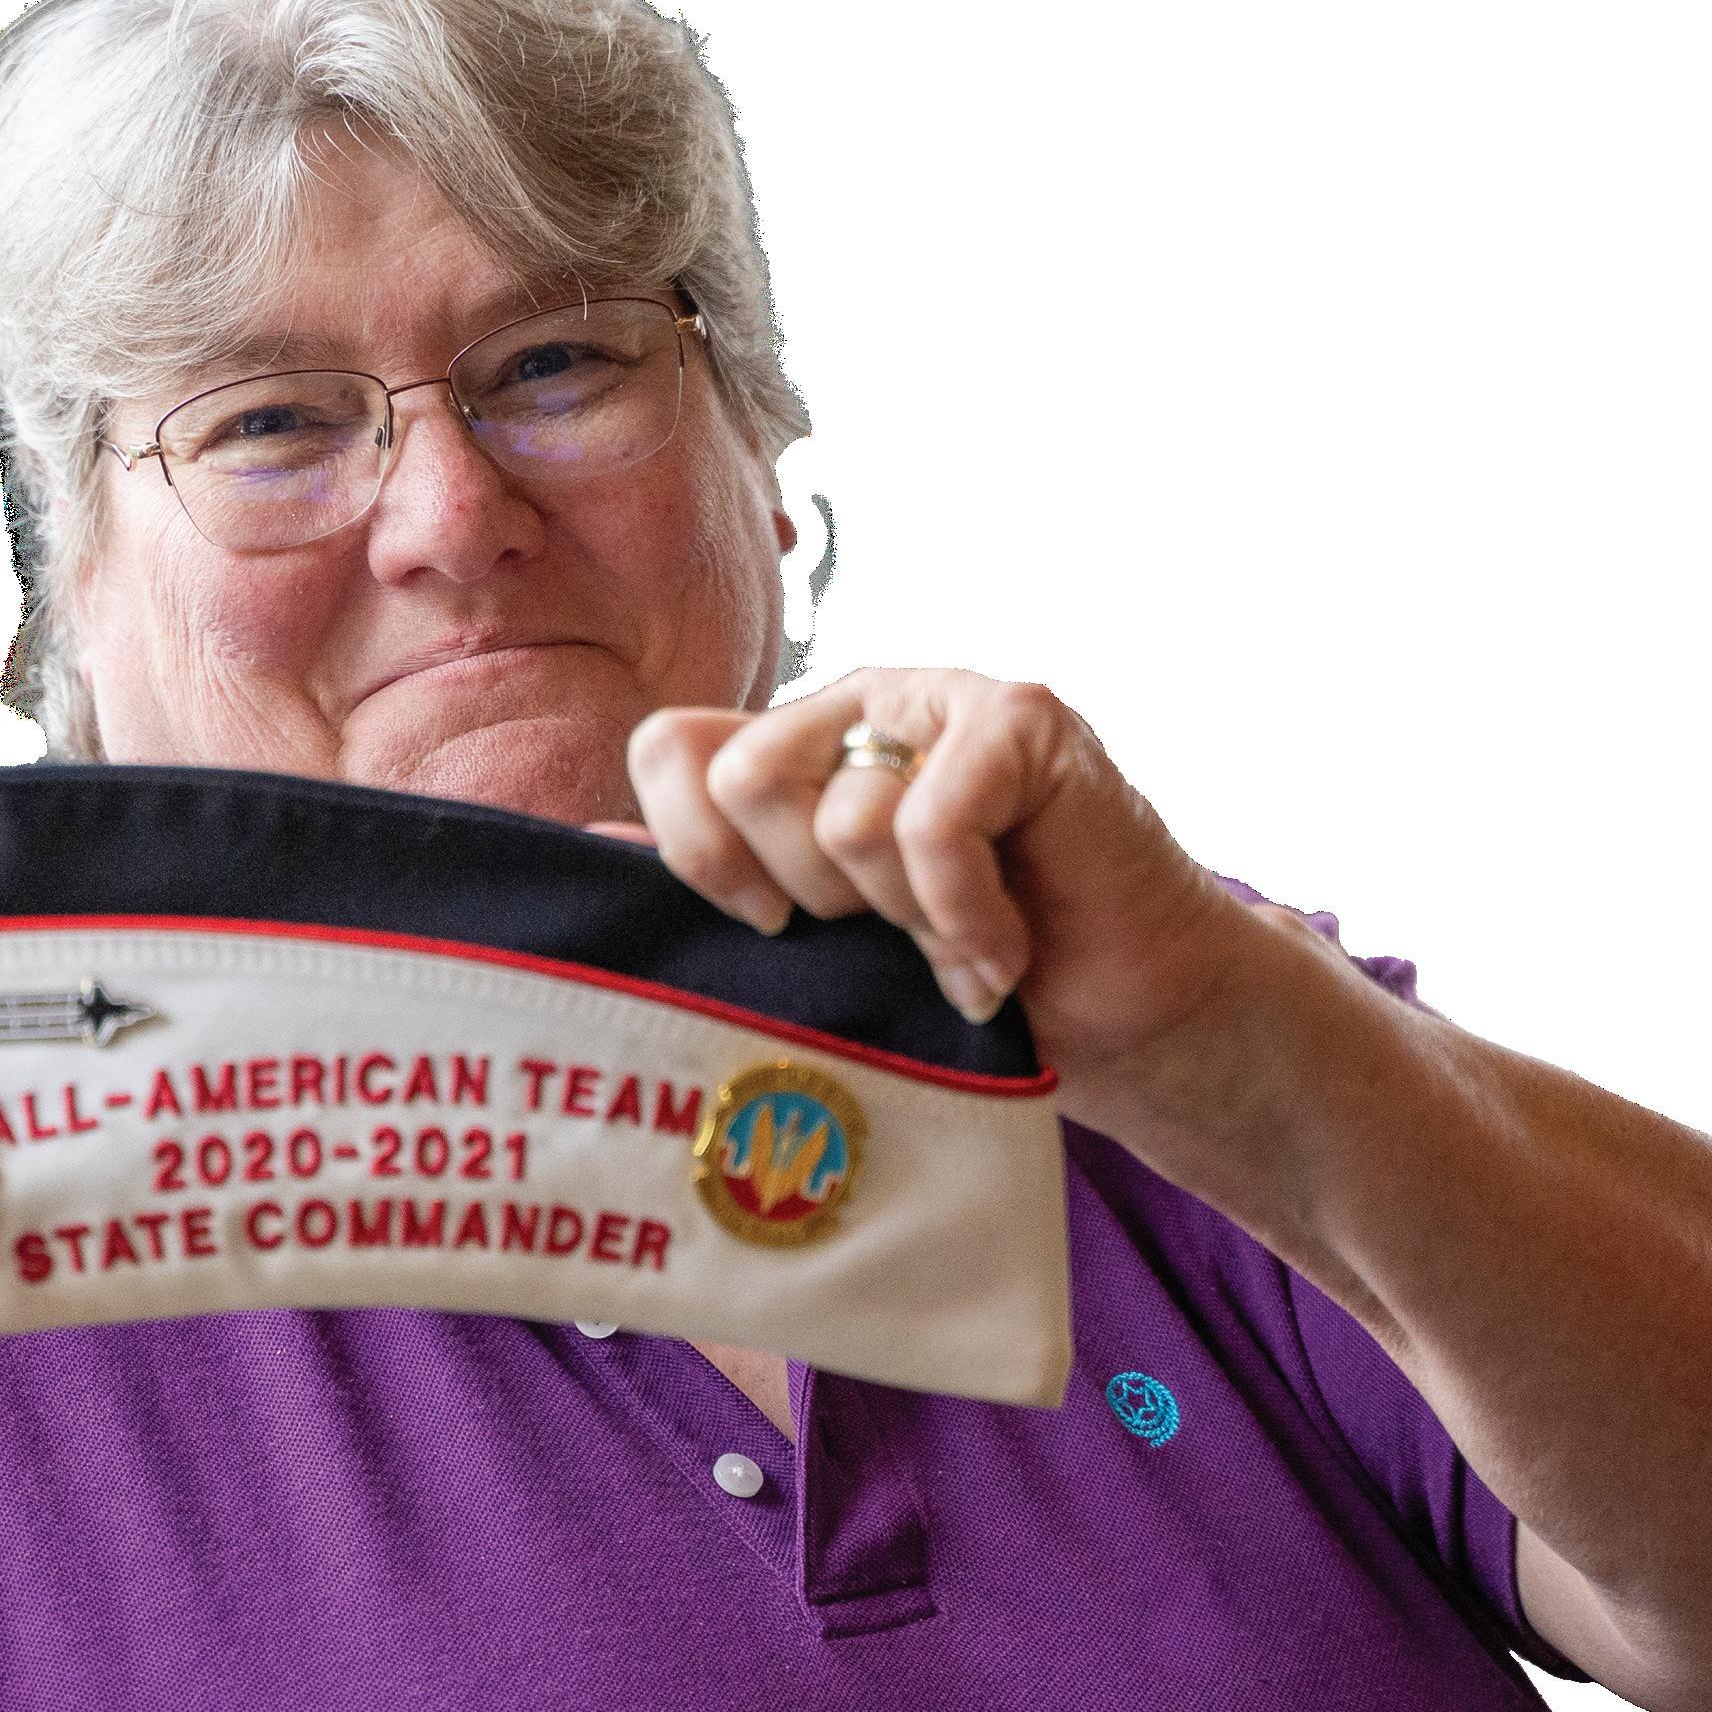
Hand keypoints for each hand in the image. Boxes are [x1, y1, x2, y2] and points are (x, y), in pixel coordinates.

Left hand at [614, 668, 1308, 1131]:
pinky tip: (1001, 954)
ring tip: (961, 950)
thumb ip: (720, 881)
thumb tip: (583, 848)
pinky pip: (932, 822)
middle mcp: (857, 704)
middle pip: (744, 778)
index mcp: (795, 743)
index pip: (673, 746)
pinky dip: (963, 918)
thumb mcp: (823, 942)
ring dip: (908, 924)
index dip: (696, 852)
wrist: (1129, 1014)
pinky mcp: (1023, 718)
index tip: (766, 929)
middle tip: (887, 937)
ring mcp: (942, 697)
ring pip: (846, 816)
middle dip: (811, 896)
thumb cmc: (970, 982)